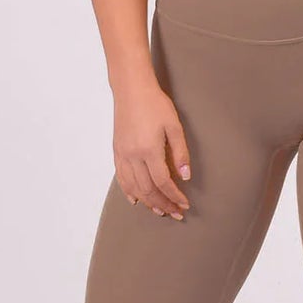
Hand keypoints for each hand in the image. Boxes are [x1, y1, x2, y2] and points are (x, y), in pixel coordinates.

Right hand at [112, 81, 191, 218]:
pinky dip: (129, 191)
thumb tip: (185, 176)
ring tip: (159, 210)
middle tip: (175, 213)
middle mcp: (133, 156)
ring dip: (147, 202)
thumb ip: (180, 153)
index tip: (184, 204)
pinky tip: (135, 199)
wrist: (131, 89)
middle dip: (163, 204)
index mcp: (149, 150)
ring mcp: (123, 155)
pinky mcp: (117, 151)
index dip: (174, 196)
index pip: (163, 182)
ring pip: (133, 187)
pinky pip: (121, 178)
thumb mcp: (174, 126)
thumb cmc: (155, 104)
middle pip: (147, 189)